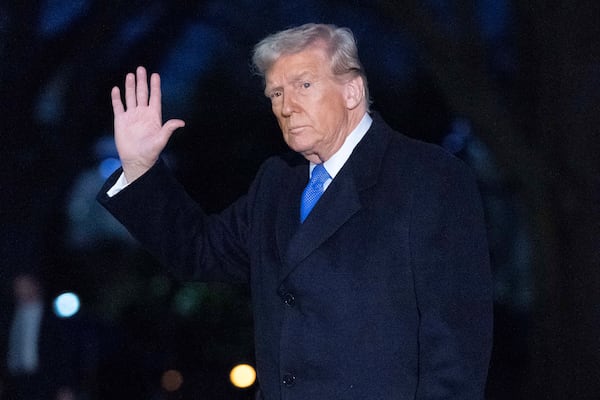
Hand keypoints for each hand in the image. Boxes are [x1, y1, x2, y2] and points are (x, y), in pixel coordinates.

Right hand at [111, 66, 184, 181]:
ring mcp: (131, 116)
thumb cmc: (151, 152)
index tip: (155, 75)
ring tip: (130, 75)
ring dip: (130, 86)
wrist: (136, 160)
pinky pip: (118, 106)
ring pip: (130, 97)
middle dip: (142, 81)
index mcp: (153, 116)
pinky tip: (116, 89)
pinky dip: (116, 98)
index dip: (155, 86)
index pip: (154, 97)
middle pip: (142, 94)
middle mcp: (142, 114)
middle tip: (141, 68)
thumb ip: (169, 129)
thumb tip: (181, 122)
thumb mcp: (161, 140)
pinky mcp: (120, 121)